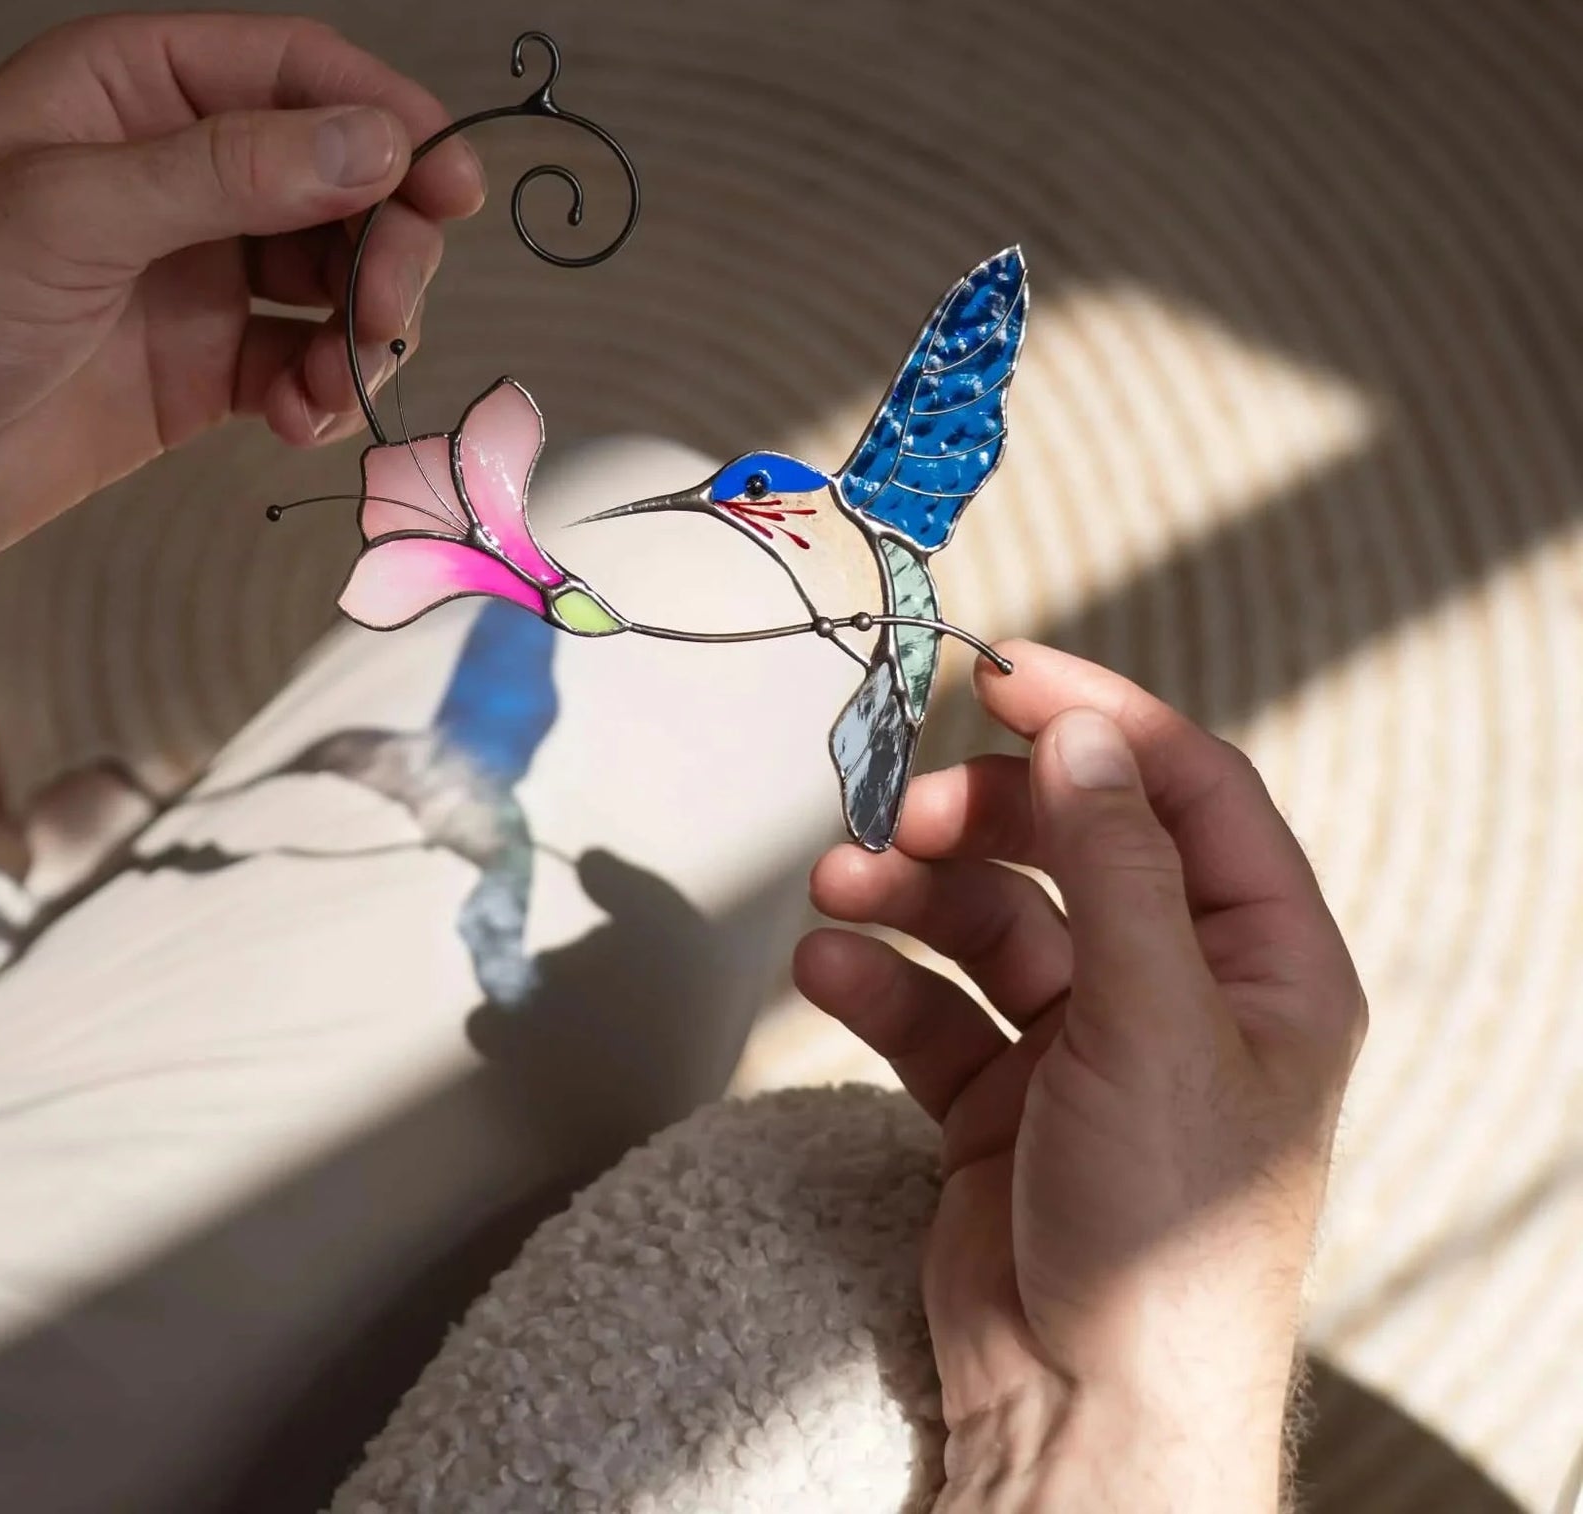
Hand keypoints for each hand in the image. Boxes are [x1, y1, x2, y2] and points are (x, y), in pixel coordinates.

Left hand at [0, 12, 483, 587]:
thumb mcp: (70, 213)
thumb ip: (229, 171)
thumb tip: (376, 142)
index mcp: (131, 91)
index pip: (295, 71)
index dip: (386, 117)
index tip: (451, 186)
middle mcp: (174, 173)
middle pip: (339, 177)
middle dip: (385, 241)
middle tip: (392, 310)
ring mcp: (193, 273)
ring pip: (335, 275)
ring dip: (364, 328)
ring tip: (342, 384)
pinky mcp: (200, 368)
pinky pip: (303, 362)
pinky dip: (324, 392)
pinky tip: (300, 421)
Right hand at [794, 644, 1366, 1512]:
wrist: (1084, 1415)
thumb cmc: (1162, 1232)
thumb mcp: (1156, 1027)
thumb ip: (1120, 868)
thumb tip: (1089, 731)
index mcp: (1262, 962)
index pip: (1187, 789)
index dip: (1102, 716)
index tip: (1004, 671)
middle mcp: (1174, 987)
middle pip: (1070, 842)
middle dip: (978, 817)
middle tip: (899, 811)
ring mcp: (1081, 1040)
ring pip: (985, 918)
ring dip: (907, 892)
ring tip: (836, 886)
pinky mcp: (998, 1094)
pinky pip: (930, 1004)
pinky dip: (875, 979)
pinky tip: (824, 969)